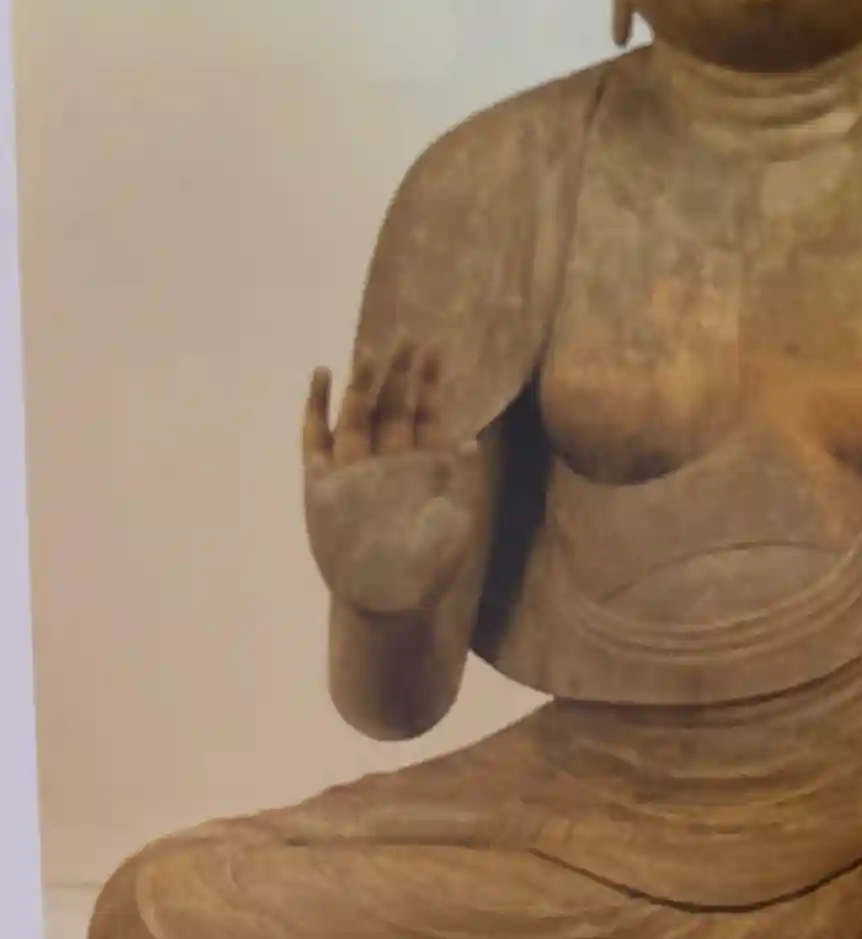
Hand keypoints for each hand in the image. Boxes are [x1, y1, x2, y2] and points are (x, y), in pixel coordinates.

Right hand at [302, 340, 487, 614]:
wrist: (388, 602)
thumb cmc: (429, 568)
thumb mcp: (455, 521)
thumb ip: (457, 482)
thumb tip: (468, 444)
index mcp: (421, 467)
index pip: (424, 416)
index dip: (429, 385)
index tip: (435, 352)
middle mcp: (386, 462)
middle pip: (392, 408)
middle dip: (400, 374)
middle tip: (408, 337)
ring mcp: (353, 471)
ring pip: (357, 415)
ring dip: (363, 383)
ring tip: (369, 350)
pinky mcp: (321, 483)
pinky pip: (316, 438)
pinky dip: (318, 407)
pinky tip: (322, 375)